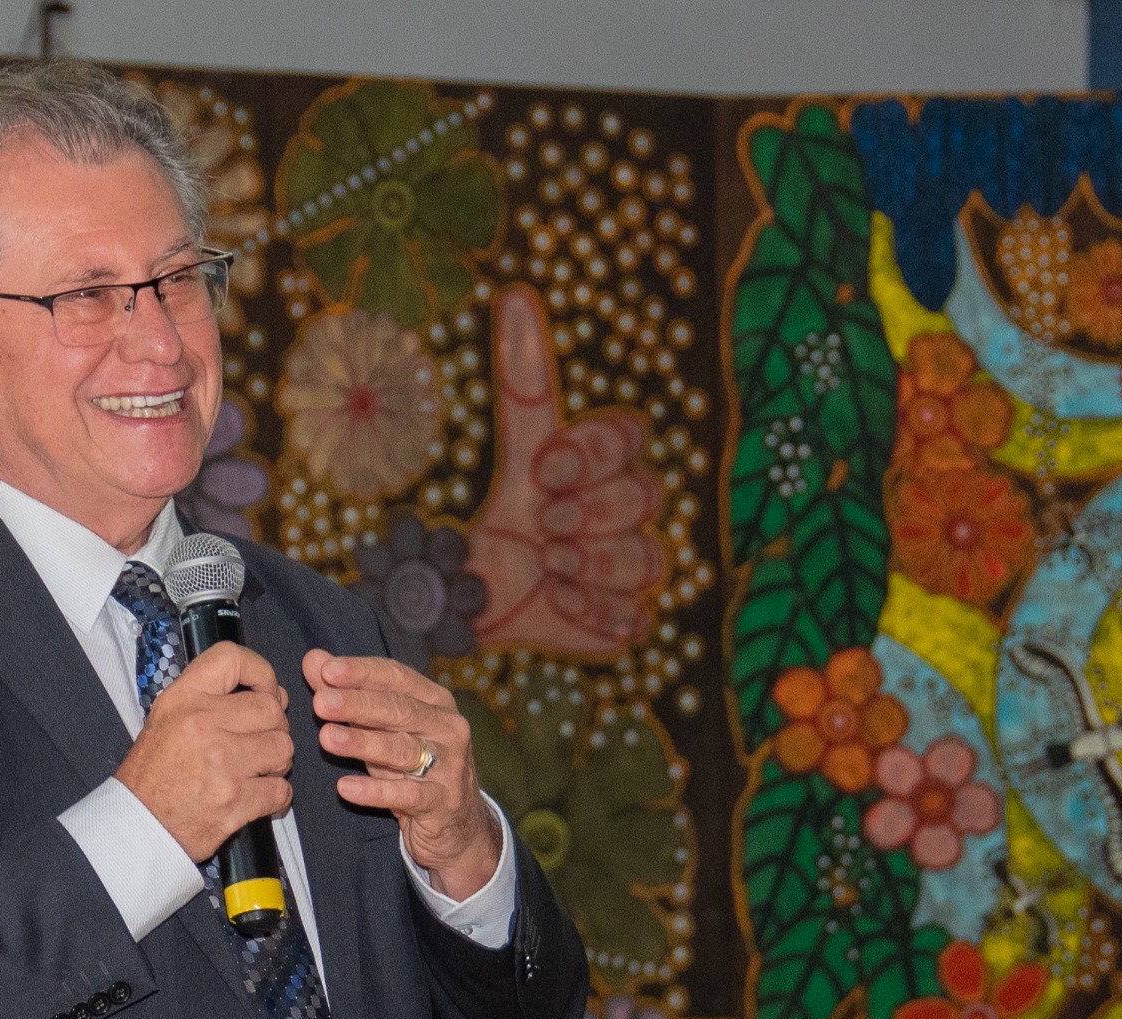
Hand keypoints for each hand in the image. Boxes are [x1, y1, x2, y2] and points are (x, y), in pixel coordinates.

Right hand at [114, 642, 293, 862]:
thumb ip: (210, 698)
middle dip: (273, 727)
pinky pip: (281, 789)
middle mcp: (202, 724)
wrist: (139, 826)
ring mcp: (221, 763)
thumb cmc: (153, 775)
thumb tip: (269, 693)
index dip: (261, 672)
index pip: (232, 659)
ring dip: (276, 762)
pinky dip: (276, 796)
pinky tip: (256, 796)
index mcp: (183, 700)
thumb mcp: (166, 718)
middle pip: (271, 709)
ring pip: (283, 748)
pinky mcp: (235, 800)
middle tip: (258, 743)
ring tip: (255, 770)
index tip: (266, 690)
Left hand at [304, 649, 500, 899]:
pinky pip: (406, 794)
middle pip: (399, 710)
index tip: (326, 670)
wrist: (458, 826)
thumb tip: (312, 660)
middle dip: (358, 704)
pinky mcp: (443, 802)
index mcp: (434, 701)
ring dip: (362, 743)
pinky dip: (375, 791)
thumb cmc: (412, 769)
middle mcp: (447, 727)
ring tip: (327, 738)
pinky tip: (345, 788)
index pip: (396, 677)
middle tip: (321, 702)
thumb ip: (348, 694)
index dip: (361, 672)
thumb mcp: (382, 731)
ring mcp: (450, 765)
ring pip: (402, 749)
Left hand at [464, 282, 664, 656]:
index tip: (546, 468)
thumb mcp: (516, 450)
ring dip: (589, 564)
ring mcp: (633, 567)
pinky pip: (635, 615)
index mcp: (606, 463)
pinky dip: (593, 612)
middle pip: (642, 497)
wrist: (476, 597)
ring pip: (645, 559)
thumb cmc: (506, 517)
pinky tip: (559, 603)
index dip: (592, 453)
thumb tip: (517, 296)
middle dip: (588, 511)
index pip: (630, 438)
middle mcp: (628, 511)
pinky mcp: (628, 619)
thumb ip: (523, 378)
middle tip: (546, 523)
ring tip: (548, 565)